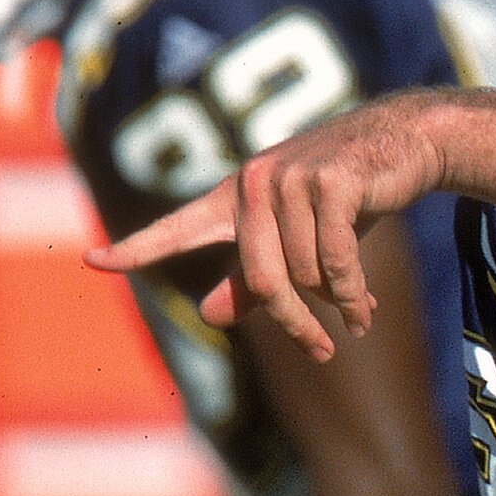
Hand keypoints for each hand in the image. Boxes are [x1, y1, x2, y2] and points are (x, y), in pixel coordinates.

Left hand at [89, 98, 461, 355]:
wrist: (403, 145)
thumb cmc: (345, 195)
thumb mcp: (296, 238)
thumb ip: (252, 277)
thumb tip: (207, 315)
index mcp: (235, 197)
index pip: (176, 228)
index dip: (135, 249)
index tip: (92, 261)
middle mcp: (254, 184)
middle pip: (261, 280)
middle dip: (295, 324)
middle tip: (320, 351)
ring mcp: (291, 179)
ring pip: (304, 274)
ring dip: (337, 302)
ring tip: (358, 309)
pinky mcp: (331, 183)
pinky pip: (336, 261)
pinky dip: (353, 293)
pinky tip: (367, 311)